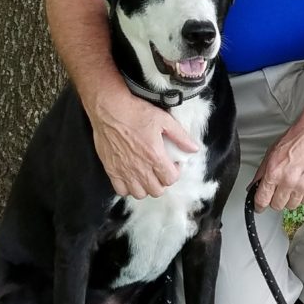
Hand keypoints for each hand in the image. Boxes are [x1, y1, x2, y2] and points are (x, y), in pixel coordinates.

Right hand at [88, 84, 197, 199]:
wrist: (109, 109)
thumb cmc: (136, 112)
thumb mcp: (164, 119)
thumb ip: (181, 136)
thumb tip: (194, 149)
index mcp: (155, 156)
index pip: (171, 179)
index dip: (175, 172)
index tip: (173, 163)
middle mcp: (140, 168)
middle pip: (157, 190)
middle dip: (162, 181)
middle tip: (161, 169)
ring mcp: (124, 171)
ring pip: (140, 194)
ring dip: (146, 186)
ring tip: (147, 173)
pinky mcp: (111, 170)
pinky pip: (121, 191)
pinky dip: (128, 187)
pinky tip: (131, 176)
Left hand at [252, 120, 303, 211]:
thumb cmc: (296, 138)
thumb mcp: (271, 152)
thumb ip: (261, 172)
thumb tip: (254, 186)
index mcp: (274, 172)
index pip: (262, 199)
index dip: (259, 205)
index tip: (259, 207)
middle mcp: (288, 180)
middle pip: (277, 205)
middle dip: (274, 200)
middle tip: (277, 191)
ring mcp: (302, 185)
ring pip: (291, 206)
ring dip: (289, 199)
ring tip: (291, 185)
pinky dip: (302, 196)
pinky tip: (301, 184)